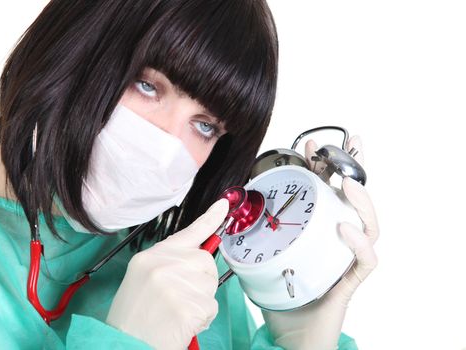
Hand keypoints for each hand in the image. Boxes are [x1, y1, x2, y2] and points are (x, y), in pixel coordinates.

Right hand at [106, 198, 228, 349]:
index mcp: (150, 257)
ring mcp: (175, 282)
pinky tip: (181, 324)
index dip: (210, 218)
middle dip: (201, 281)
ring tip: (175, 314)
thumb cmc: (134, 319)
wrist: (124, 345)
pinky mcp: (187, 304)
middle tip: (179, 300)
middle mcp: (163, 264)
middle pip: (205, 261)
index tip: (224, 205)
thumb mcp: (144, 280)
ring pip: (210, 285)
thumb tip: (199, 259)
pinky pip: (210, 307)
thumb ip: (170, 265)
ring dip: (201, 303)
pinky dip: (202, 320)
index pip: (188, 232)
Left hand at [262, 135, 378, 349]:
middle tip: (351, 143)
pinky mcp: (349, 283)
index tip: (309, 143)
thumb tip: (227, 210)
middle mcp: (336, 242)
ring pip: (369, 225)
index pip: (325, 192)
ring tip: (348, 184)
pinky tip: (343, 227)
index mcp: (317, 232)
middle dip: (355, 169)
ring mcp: (346, 260)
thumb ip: (251, 232)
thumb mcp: (262, 255)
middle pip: (353, 201)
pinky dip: (358, 243)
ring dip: (361, 201)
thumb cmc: (279, 296)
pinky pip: (365, 261)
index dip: (322, 166)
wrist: (289, 336)